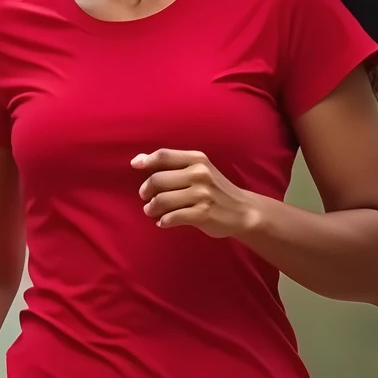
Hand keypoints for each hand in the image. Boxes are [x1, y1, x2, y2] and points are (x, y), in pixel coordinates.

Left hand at [133, 149, 261, 238]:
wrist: (243, 211)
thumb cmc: (214, 189)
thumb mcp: (199, 170)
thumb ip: (172, 164)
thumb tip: (137, 160)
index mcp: (197, 160)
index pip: (163, 155)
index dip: (145, 160)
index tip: (134, 166)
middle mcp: (199, 174)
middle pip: (157, 180)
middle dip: (146, 192)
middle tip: (146, 199)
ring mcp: (202, 194)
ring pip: (161, 200)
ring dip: (151, 208)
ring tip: (152, 212)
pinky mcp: (203, 214)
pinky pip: (172, 217)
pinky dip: (163, 221)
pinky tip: (164, 222)